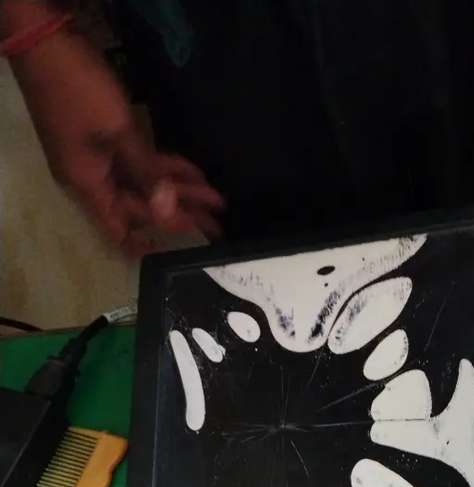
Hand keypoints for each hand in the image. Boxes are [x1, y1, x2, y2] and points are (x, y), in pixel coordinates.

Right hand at [7, 8, 223, 253]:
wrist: (45, 40)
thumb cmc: (79, 89)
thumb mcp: (118, 132)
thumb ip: (146, 173)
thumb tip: (167, 212)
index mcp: (89, 184)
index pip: (121, 230)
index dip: (150, 244)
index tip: (185, 249)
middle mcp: (93, 178)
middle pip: (141, 207)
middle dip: (179, 213)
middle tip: (218, 225)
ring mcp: (99, 157)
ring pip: (145, 183)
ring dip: (179, 190)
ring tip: (216, 201)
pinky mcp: (106, 137)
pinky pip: (139, 161)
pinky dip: (164, 167)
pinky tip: (194, 173)